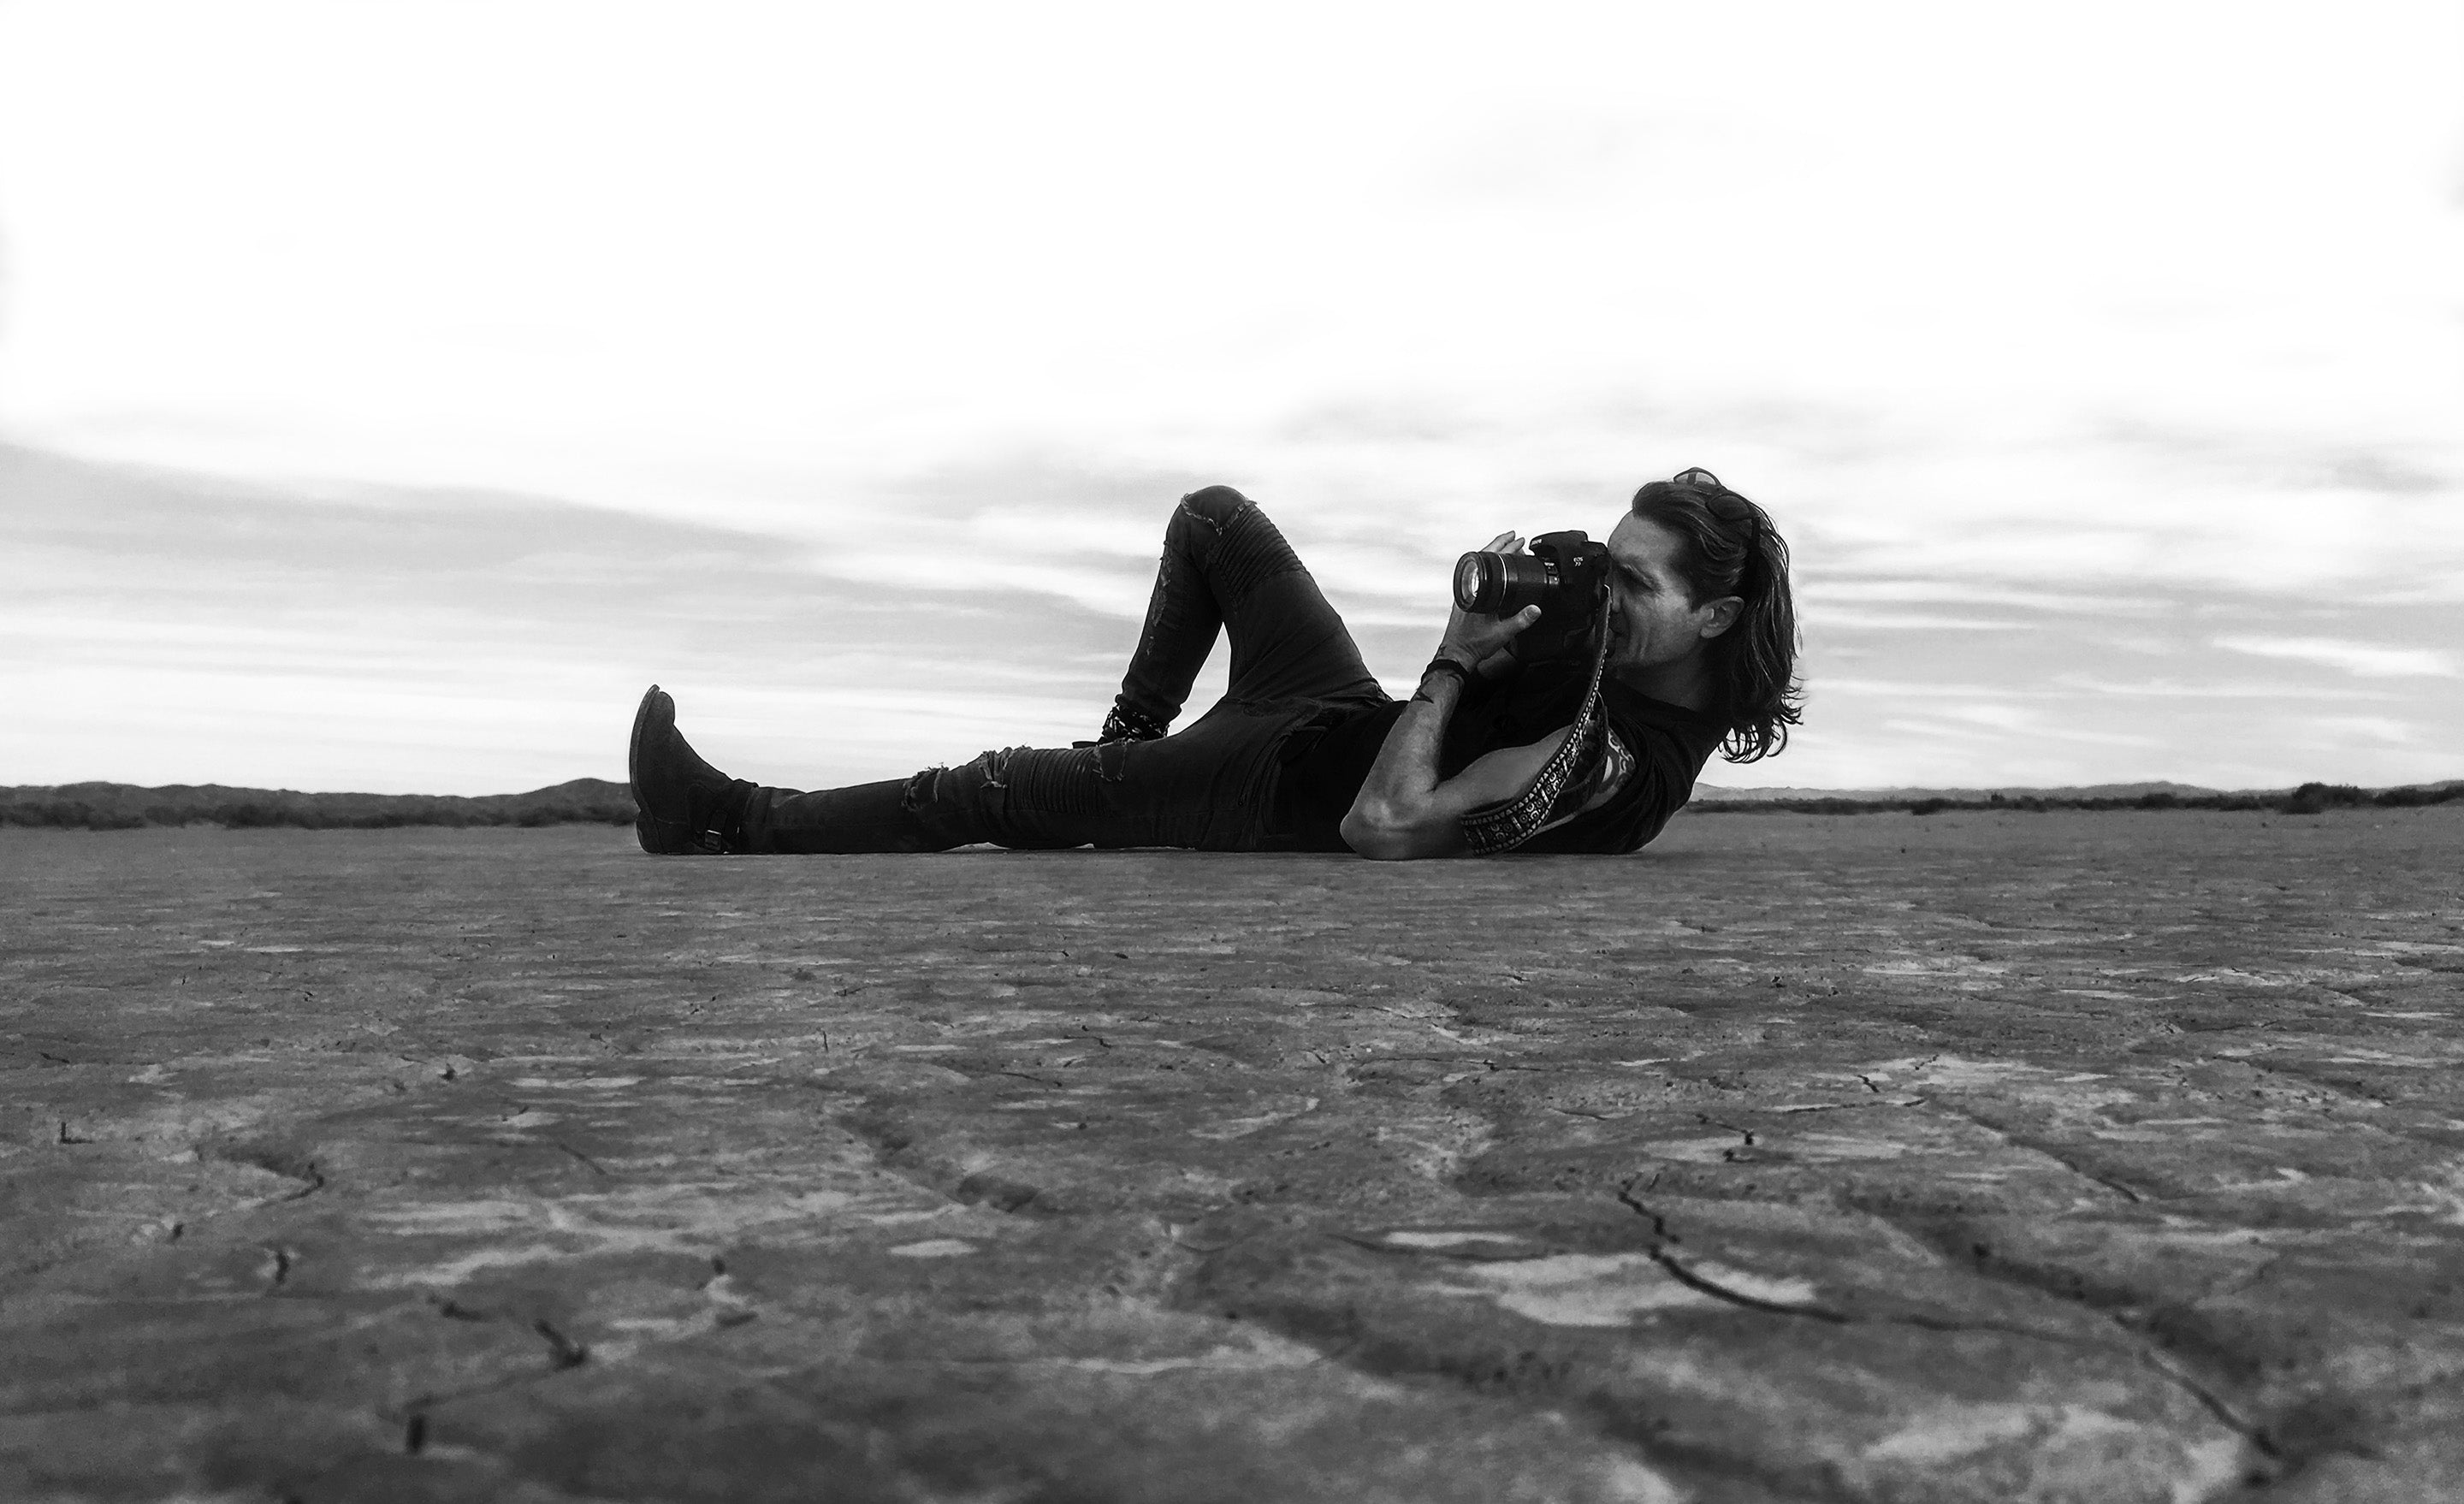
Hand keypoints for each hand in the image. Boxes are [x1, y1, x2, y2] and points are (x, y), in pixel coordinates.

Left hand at [1437, 531, 1539, 678]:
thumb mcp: (1502, 633)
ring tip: (1508, 550)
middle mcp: (1468, 588)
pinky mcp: (1465, 598)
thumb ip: (1521, 621)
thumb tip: (1535, 609)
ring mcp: (1465, 592)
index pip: (1489, 560)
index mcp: (1475, 591)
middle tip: (1516, 539)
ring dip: (1494, 556)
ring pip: (1480, 566)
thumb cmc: (1473, 645)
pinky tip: (1497, 572)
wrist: (1457, 654)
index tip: (1516, 540)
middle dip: (1501, 545)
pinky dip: (1489, 568)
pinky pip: (1478, 576)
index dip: (1504, 547)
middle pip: (1484, 558)